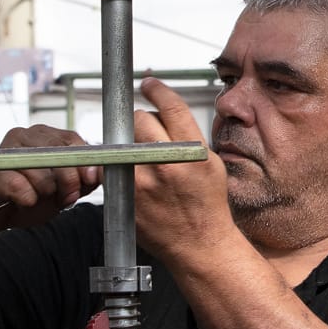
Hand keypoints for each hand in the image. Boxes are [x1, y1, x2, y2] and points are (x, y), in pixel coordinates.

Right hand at [0, 125, 101, 228]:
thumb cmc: (24, 197)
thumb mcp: (61, 190)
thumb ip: (83, 181)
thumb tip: (102, 172)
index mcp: (42, 136)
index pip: (73, 140)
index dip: (85, 163)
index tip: (91, 180)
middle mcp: (23, 137)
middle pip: (60, 155)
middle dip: (69, 183)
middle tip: (65, 198)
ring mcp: (6, 153)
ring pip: (43, 175)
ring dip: (46, 195)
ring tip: (37, 199)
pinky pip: (22, 189)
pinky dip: (28, 201)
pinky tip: (21, 202)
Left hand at [132, 77, 232, 259]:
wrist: (199, 244)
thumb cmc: (207, 205)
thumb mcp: (211, 163)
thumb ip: (188, 137)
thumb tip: (165, 113)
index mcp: (192, 152)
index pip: (170, 106)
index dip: (157, 89)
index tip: (149, 84)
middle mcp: (165, 163)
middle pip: (141, 119)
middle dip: (145, 123)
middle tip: (151, 137)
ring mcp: (142, 180)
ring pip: (125, 141)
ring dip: (132, 145)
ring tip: (146, 163)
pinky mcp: (125, 195)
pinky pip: (116, 165)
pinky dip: (122, 166)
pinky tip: (138, 179)